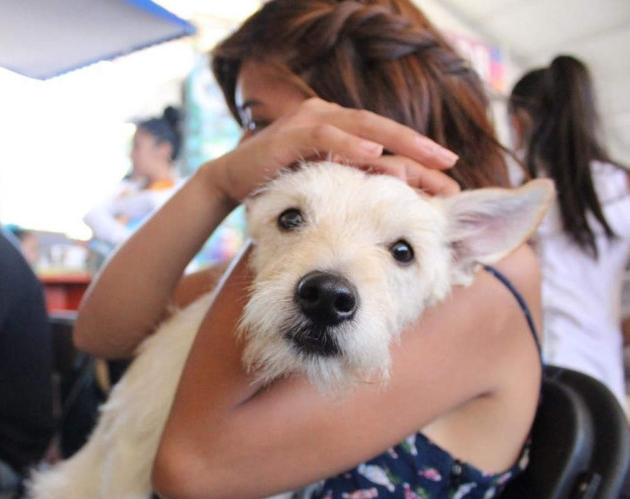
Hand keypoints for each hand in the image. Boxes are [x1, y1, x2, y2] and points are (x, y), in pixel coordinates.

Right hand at [205, 98, 459, 201]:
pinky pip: (325, 136)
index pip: (385, 141)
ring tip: (426, 158)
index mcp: (340, 131)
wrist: (231, 181)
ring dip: (395, 143)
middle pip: (382, 130)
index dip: (417, 157)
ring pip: (362, 127)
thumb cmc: (279, 185)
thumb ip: (353, 182)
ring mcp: (310, 121)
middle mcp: (330, 118)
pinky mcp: (290, 133)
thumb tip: (396, 196)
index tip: (448, 178)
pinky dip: (350, 144)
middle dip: (418, 148)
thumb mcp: (324, 184)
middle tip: (450, 165)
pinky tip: (374, 154)